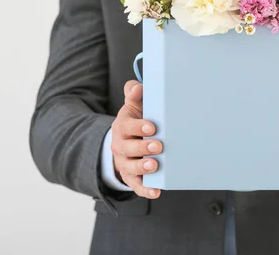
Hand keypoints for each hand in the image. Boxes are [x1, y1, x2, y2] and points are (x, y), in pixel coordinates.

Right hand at [110, 80, 162, 198]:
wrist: (127, 140)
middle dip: (142, 147)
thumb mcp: (133, 105)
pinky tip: (156, 191)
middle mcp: (121, 146)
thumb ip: (134, 93)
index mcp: (122, 127)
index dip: (138, 127)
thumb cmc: (136, 121)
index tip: (152, 126)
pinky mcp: (131, 177)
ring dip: (142, 167)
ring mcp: (125, 163)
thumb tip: (138, 87)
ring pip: (130, 168)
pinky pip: (136, 185)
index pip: (127, 126)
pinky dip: (145, 190)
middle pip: (128, 148)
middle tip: (158, 145)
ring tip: (154, 165)